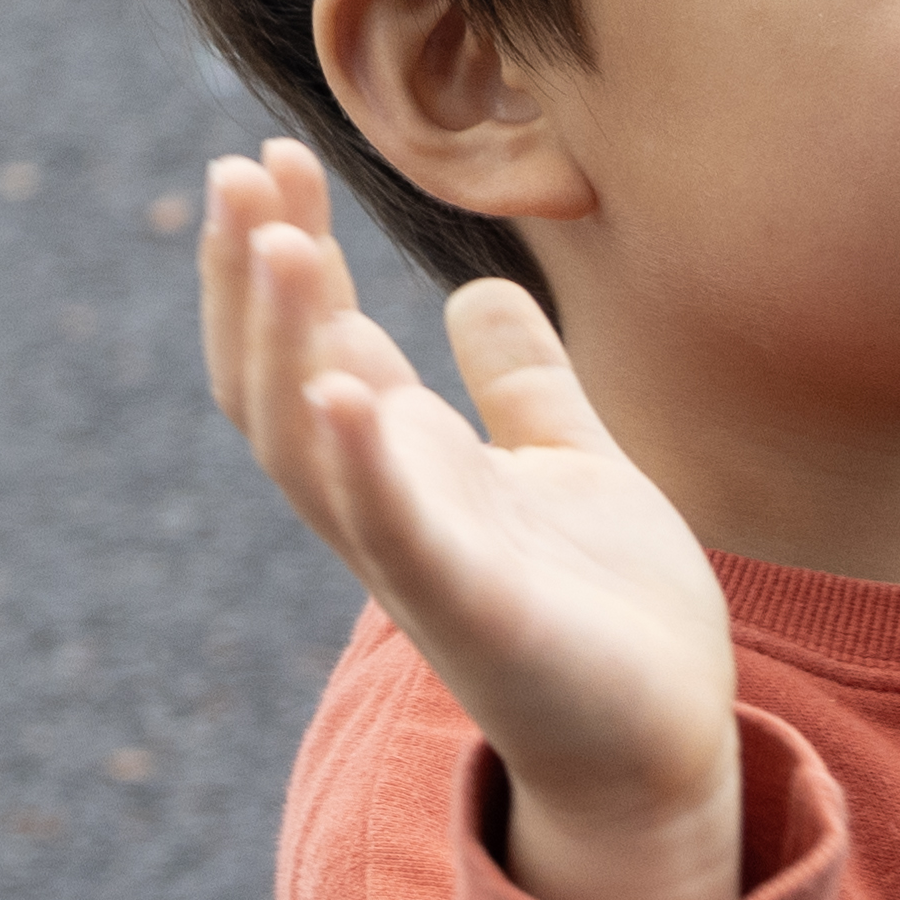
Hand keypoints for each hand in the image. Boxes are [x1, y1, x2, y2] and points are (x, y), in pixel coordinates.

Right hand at [202, 141, 743, 899]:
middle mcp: (390, 514)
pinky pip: (403, 535)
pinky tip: (347, 386)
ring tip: (277, 239)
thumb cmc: (607, 613)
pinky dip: (368, 463)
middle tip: (235, 169)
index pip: (307, 351)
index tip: (265, 158)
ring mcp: (425, 565)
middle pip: (281, 386)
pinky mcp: (480, 616)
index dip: (278, 261)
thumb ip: (522, 386)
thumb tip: (475, 293)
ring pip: (316, 451)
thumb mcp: (567, 465)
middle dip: (252, 283)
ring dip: (288, 344)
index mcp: (408, 472)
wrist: (664, 741)